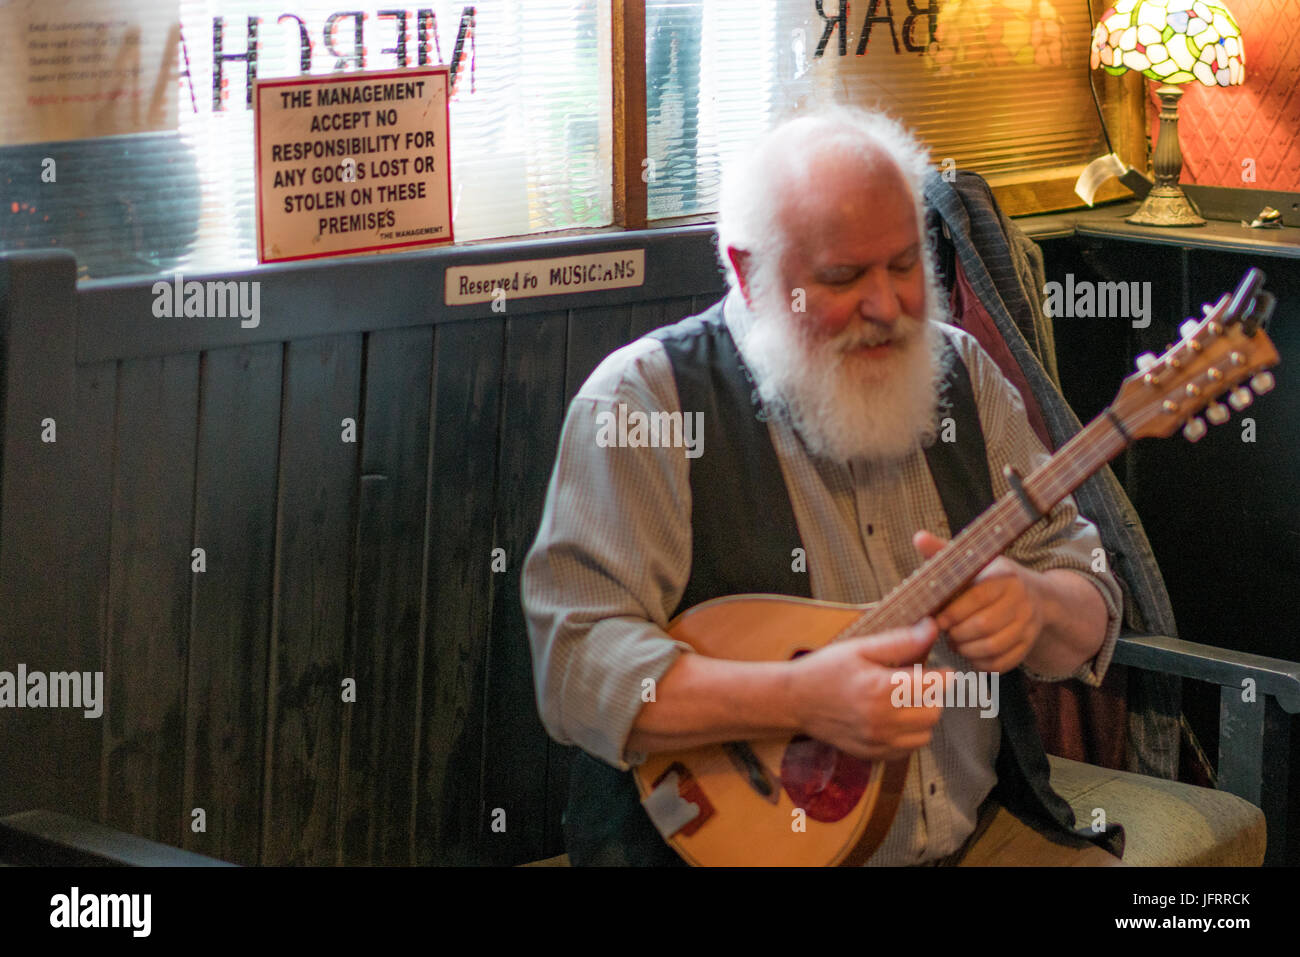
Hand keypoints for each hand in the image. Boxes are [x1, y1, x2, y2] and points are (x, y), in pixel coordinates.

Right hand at [789, 618, 949, 759]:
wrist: (794, 701)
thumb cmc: (825, 669)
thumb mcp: (860, 647)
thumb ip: (900, 641)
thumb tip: (931, 628)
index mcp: (881, 688)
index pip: (935, 685)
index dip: (943, 675)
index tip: (939, 669)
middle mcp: (882, 719)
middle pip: (934, 711)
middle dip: (933, 695)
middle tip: (918, 683)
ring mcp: (877, 741)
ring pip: (925, 734)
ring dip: (923, 717)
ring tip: (905, 701)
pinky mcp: (873, 754)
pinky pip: (908, 749)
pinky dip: (909, 735)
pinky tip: (894, 718)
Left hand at [913, 530, 1043, 673]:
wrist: (1034, 597)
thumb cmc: (990, 579)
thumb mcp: (972, 562)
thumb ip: (944, 552)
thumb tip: (918, 537)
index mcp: (1005, 578)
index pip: (977, 597)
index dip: (953, 612)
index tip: (937, 619)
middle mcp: (1022, 602)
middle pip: (984, 625)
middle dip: (956, 633)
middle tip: (943, 633)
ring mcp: (1028, 626)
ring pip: (992, 647)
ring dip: (966, 650)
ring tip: (954, 643)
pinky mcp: (1027, 646)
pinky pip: (1002, 663)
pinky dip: (980, 664)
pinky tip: (968, 654)